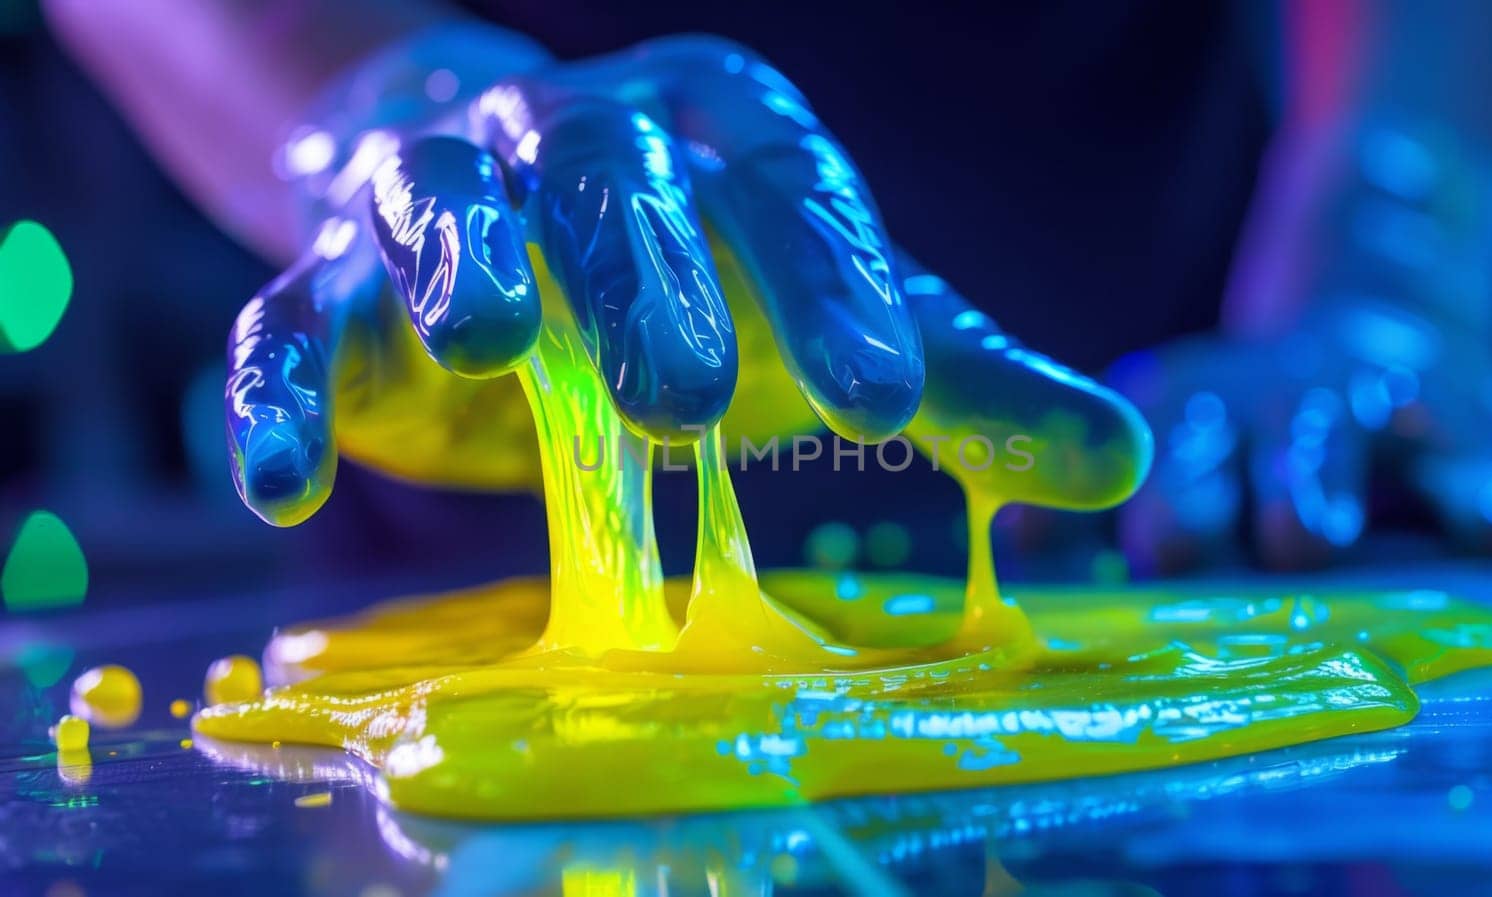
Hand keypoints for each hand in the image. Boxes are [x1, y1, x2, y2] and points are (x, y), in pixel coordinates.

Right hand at [225, 26, 1149, 526]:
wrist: (517, 218)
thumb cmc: (715, 277)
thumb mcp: (839, 316)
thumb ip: (965, 380)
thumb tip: (1125, 459)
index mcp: (724, 138)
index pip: (786, 197)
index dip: (833, 289)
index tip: (889, 395)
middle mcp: (581, 145)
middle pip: (609, 184)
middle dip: (646, 279)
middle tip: (690, 396)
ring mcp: (448, 205)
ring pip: (442, 210)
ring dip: (461, 269)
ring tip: (490, 346)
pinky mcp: (336, 287)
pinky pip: (290, 321)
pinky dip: (281, 389)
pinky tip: (287, 482)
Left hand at [1109, 301, 1491, 572]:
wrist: (1358, 336)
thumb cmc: (1232, 433)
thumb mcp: (1151, 443)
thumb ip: (1076, 503)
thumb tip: (1006, 543)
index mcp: (1206, 413)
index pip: (1184, 455)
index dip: (1176, 499)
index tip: (1165, 550)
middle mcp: (1312, 406)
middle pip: (1310, 444)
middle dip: (1307, 486)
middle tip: (1304, 537)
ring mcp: (1423, 412)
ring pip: (1448, 442)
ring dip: (1463, 482)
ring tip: (1489, 526)